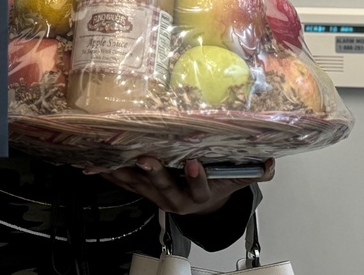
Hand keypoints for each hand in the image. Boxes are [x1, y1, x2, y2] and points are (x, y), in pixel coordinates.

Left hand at [89, 156, 274, 215]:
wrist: (200, 205)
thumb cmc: (216, 185)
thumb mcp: (236, 181)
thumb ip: (254, 172)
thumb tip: (270, 162)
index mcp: (200, 194)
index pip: (201, 187)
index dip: (197, 176)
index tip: (194, 161)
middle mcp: (176, 197)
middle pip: (165, 186)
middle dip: (155, 172)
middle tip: (146, 158)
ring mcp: (156, 195)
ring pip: (140, 184)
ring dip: (125, 171)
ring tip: (111, 158)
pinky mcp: (141, 190)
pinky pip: (123, 181)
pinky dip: (108, 171)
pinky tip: (94, 162)